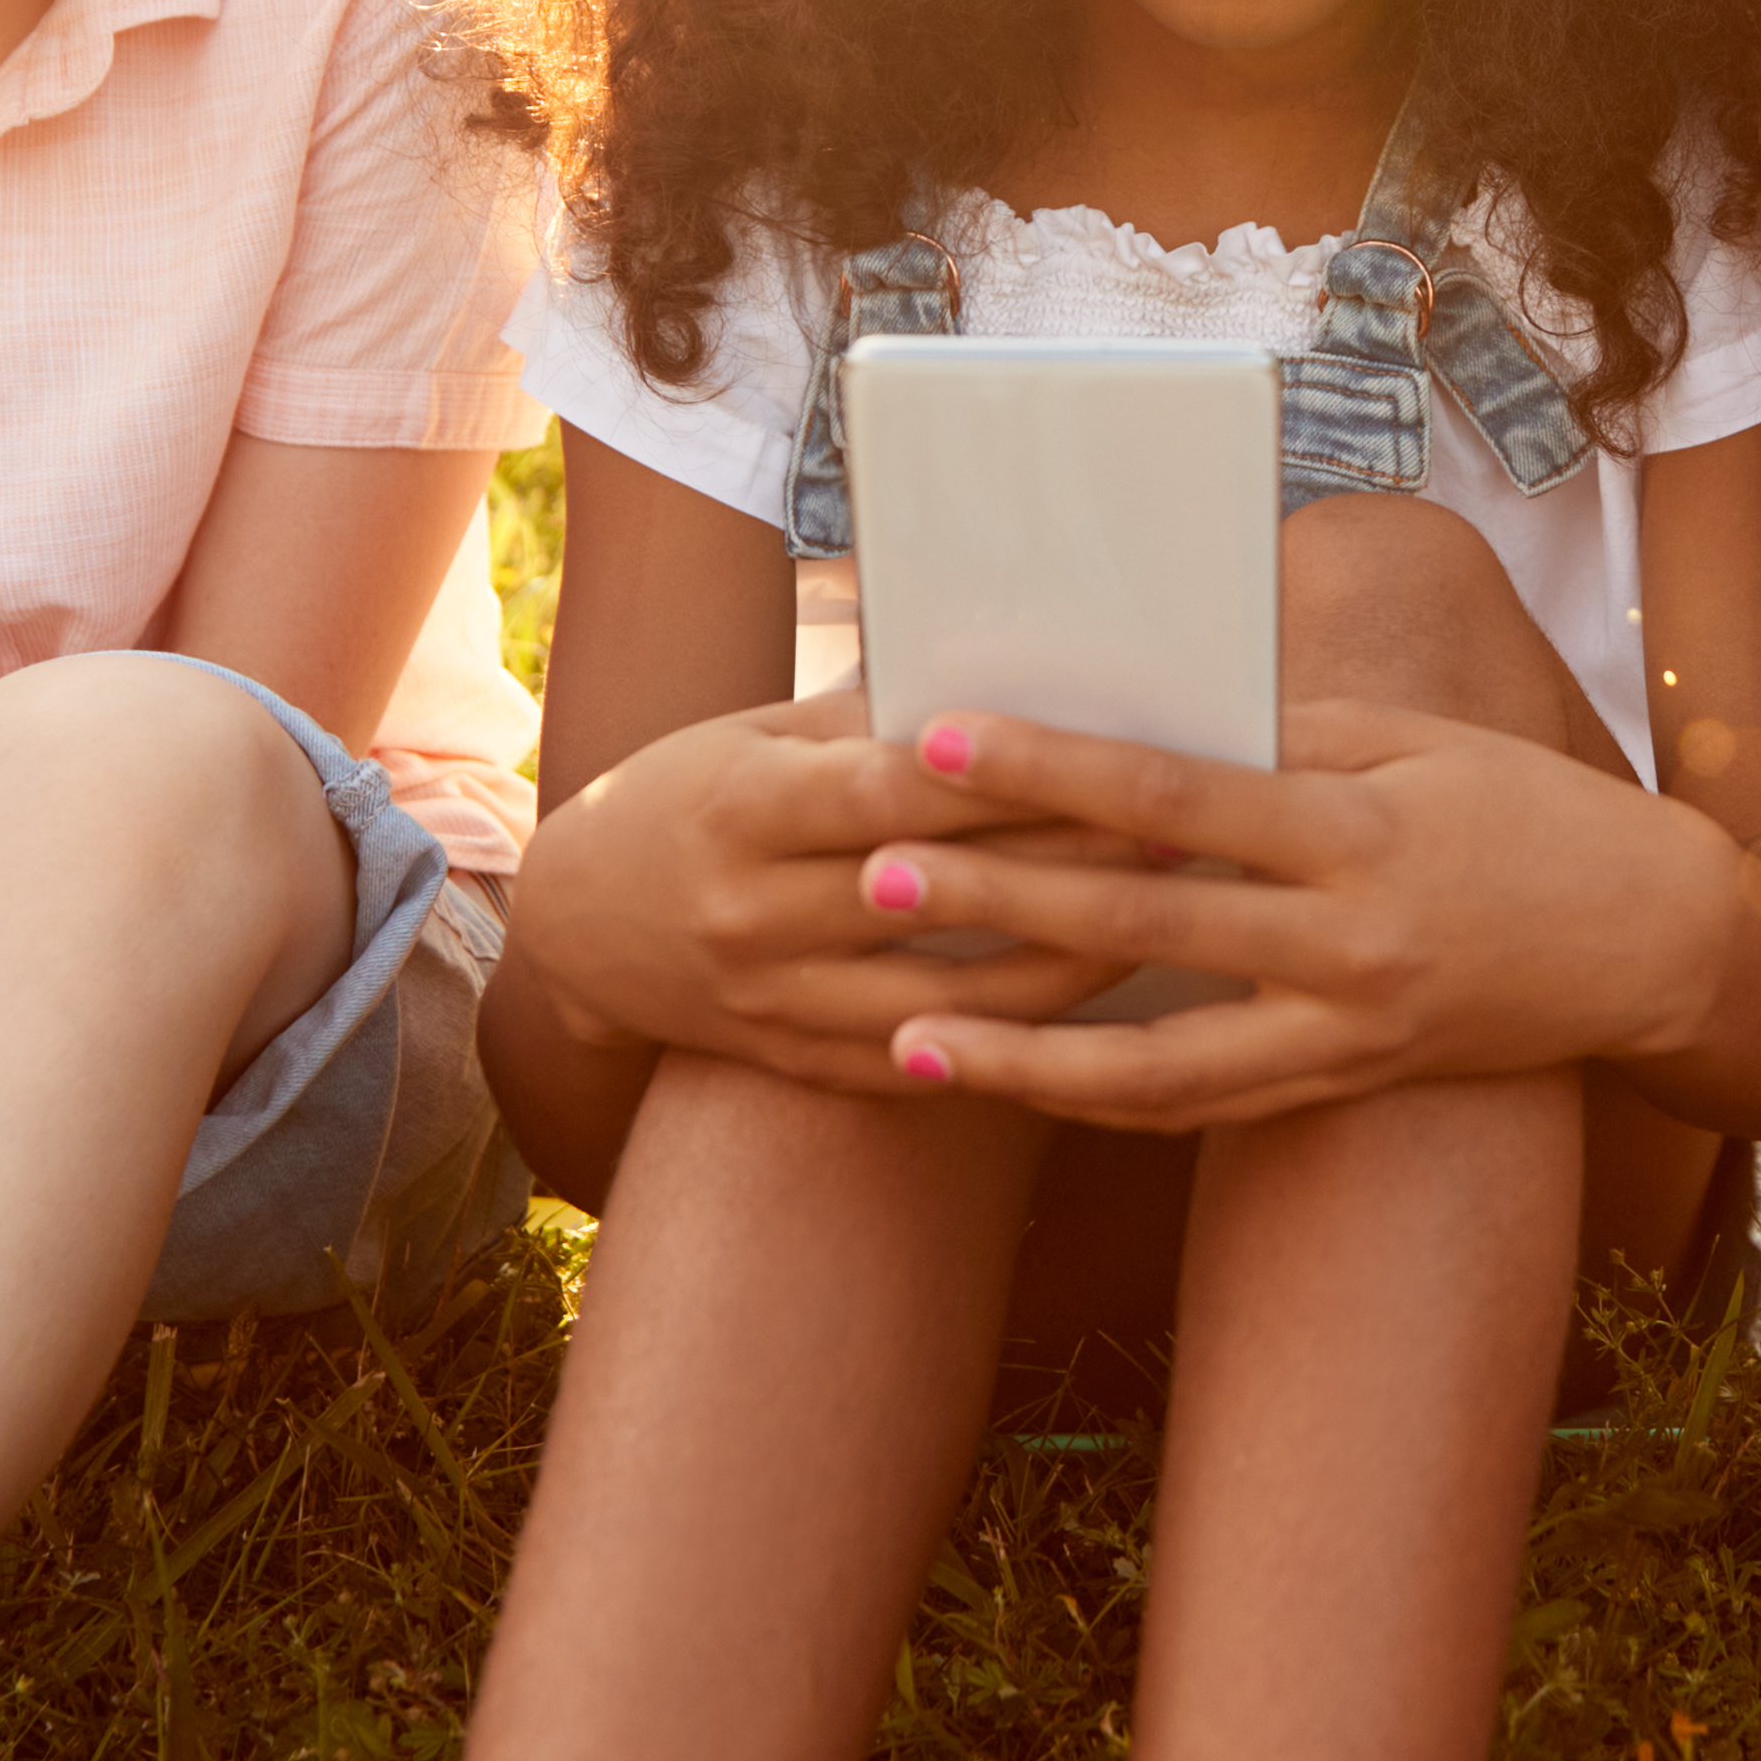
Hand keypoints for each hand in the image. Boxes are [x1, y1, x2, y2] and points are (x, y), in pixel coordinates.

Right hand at [506, 688, 1149, 1096]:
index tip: (1112, 764)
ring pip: (946, 1002)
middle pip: (936, 894)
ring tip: (1162, 932)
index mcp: (742, 809)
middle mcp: (751, 912)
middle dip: (1065, 867)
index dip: (1000, 783)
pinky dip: (1008, 1046)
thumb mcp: (754, 738)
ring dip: (1063, 973)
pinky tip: (1092, 1023)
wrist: (577, 927)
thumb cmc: (689, 799)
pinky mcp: (791, 1063)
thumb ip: (866, 725)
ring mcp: (770, 1002)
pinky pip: (920, 1067)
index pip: (890, 793)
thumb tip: (1011, 693)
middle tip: (1183, 840)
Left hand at [855, 702, 1752, 1131]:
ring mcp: (1345, 1033)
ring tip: (904, 1038)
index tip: (940, 737)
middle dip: (1000, 902)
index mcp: (1358, 830)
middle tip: (872, 877)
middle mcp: (1347, 944)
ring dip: (1022, 1057)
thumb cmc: (1529, 813)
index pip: (1175, 798)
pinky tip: (1010, 1082)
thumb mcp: (1418, 746)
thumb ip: (1280, 738)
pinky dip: (1098, 1099)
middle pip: (1142, 929)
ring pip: (1156, 1070)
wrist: (1654, 943)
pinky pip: (1201, 1109)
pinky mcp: (1345, 1087)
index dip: (1050, 767)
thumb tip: (1137, 716)